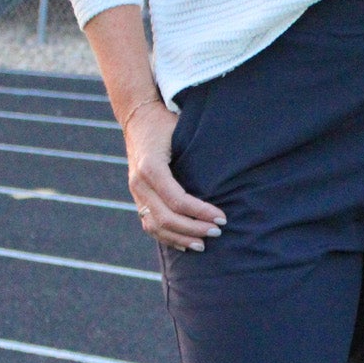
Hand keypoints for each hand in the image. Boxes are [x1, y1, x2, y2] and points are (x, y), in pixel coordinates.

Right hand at [125, 101, 226, 252]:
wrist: (138, 117)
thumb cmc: (165, 124)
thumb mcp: (181, 132)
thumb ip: (197, 154)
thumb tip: (228, 174)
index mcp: (150, 166)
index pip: (177, 199)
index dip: (200, 212)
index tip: (222, 218)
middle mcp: (139, 182)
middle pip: (166, 217)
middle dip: (193, 228)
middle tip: (217, 232)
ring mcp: (135, 192)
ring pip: (155, 226)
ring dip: (180, 237)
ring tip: (203, 245)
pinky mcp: (137, 197)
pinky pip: (149, 224)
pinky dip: (167, 237)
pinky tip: (184, 243)